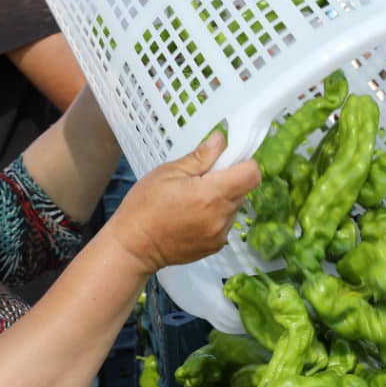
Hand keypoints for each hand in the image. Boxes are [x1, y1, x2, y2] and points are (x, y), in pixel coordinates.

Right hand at [104, 132, 259, 275]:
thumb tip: (221, 139)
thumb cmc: (144, 206)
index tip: (226, 160)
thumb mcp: (169, 172)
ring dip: (221, 199)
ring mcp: (220, 234)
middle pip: (243, 190)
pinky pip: (225, 223)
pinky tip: (192, 216)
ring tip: (193, 201)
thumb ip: (201, 156)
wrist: (133, 247)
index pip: (252, 174)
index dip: (244, 162)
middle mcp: (222, 216)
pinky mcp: (216, 246)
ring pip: (234, 207)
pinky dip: (215, 216)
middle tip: (202, 179)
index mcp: (212, 194)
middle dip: (229, 180)